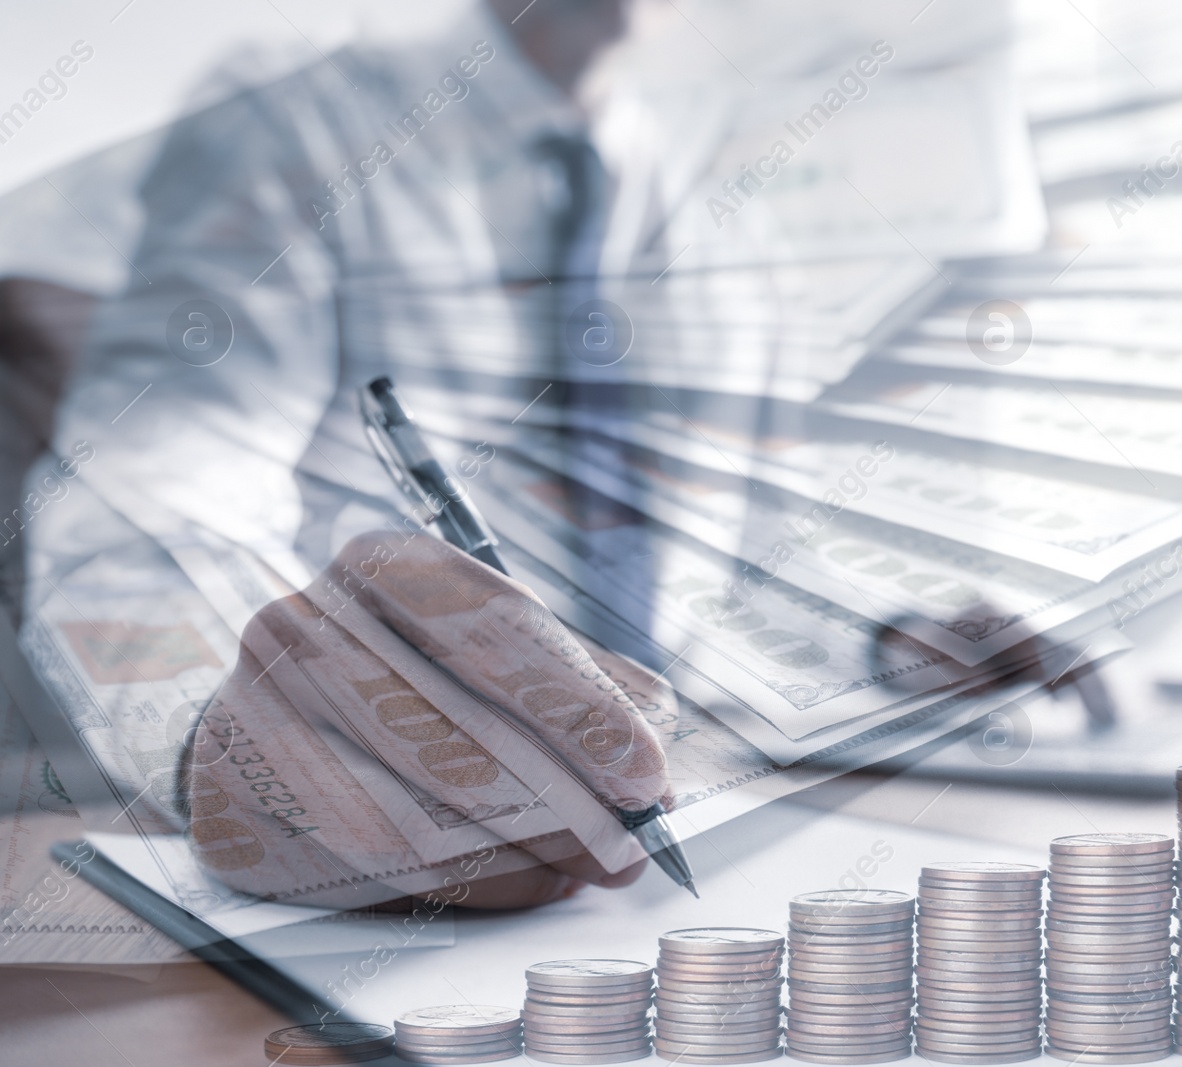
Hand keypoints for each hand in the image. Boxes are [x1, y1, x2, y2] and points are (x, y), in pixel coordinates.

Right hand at [183, 531, 676, 909]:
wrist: (268, 725)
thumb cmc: (411, 679)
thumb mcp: (497, 652)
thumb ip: (581, 684)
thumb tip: (655, 746)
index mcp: (387, 565)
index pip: (498, 633)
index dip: (582, 711)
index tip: (647, 774)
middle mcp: (307, 624)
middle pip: (462, 735)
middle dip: (566, 806)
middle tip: (631, 849)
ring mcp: (253, 715)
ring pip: (417, 817)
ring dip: (522, 857)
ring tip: (584, 867)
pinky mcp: (232, 805)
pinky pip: (370, 872)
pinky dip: (468, 887)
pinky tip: (523, 881)